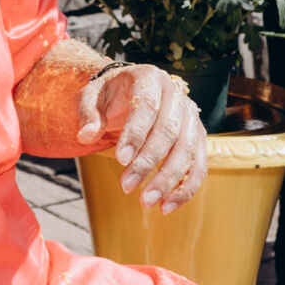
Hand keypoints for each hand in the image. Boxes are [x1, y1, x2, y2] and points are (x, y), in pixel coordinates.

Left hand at [76, 65, 206, 214]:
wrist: (131, 92)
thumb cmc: (109, 95)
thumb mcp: (90, 96)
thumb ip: (87, 114)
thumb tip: (86, 135)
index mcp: (150, 78)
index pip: (146, 106)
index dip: (135, 134)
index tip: (120, 159)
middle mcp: (176, 95)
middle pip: (169, 131)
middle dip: (148, 162)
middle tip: (127, 187)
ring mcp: (190, 116)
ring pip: (187, 151)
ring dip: (169, 180)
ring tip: (147, 202)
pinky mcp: (197, 136)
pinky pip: (198, 165)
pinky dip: (186, 188)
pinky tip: (167, 206)